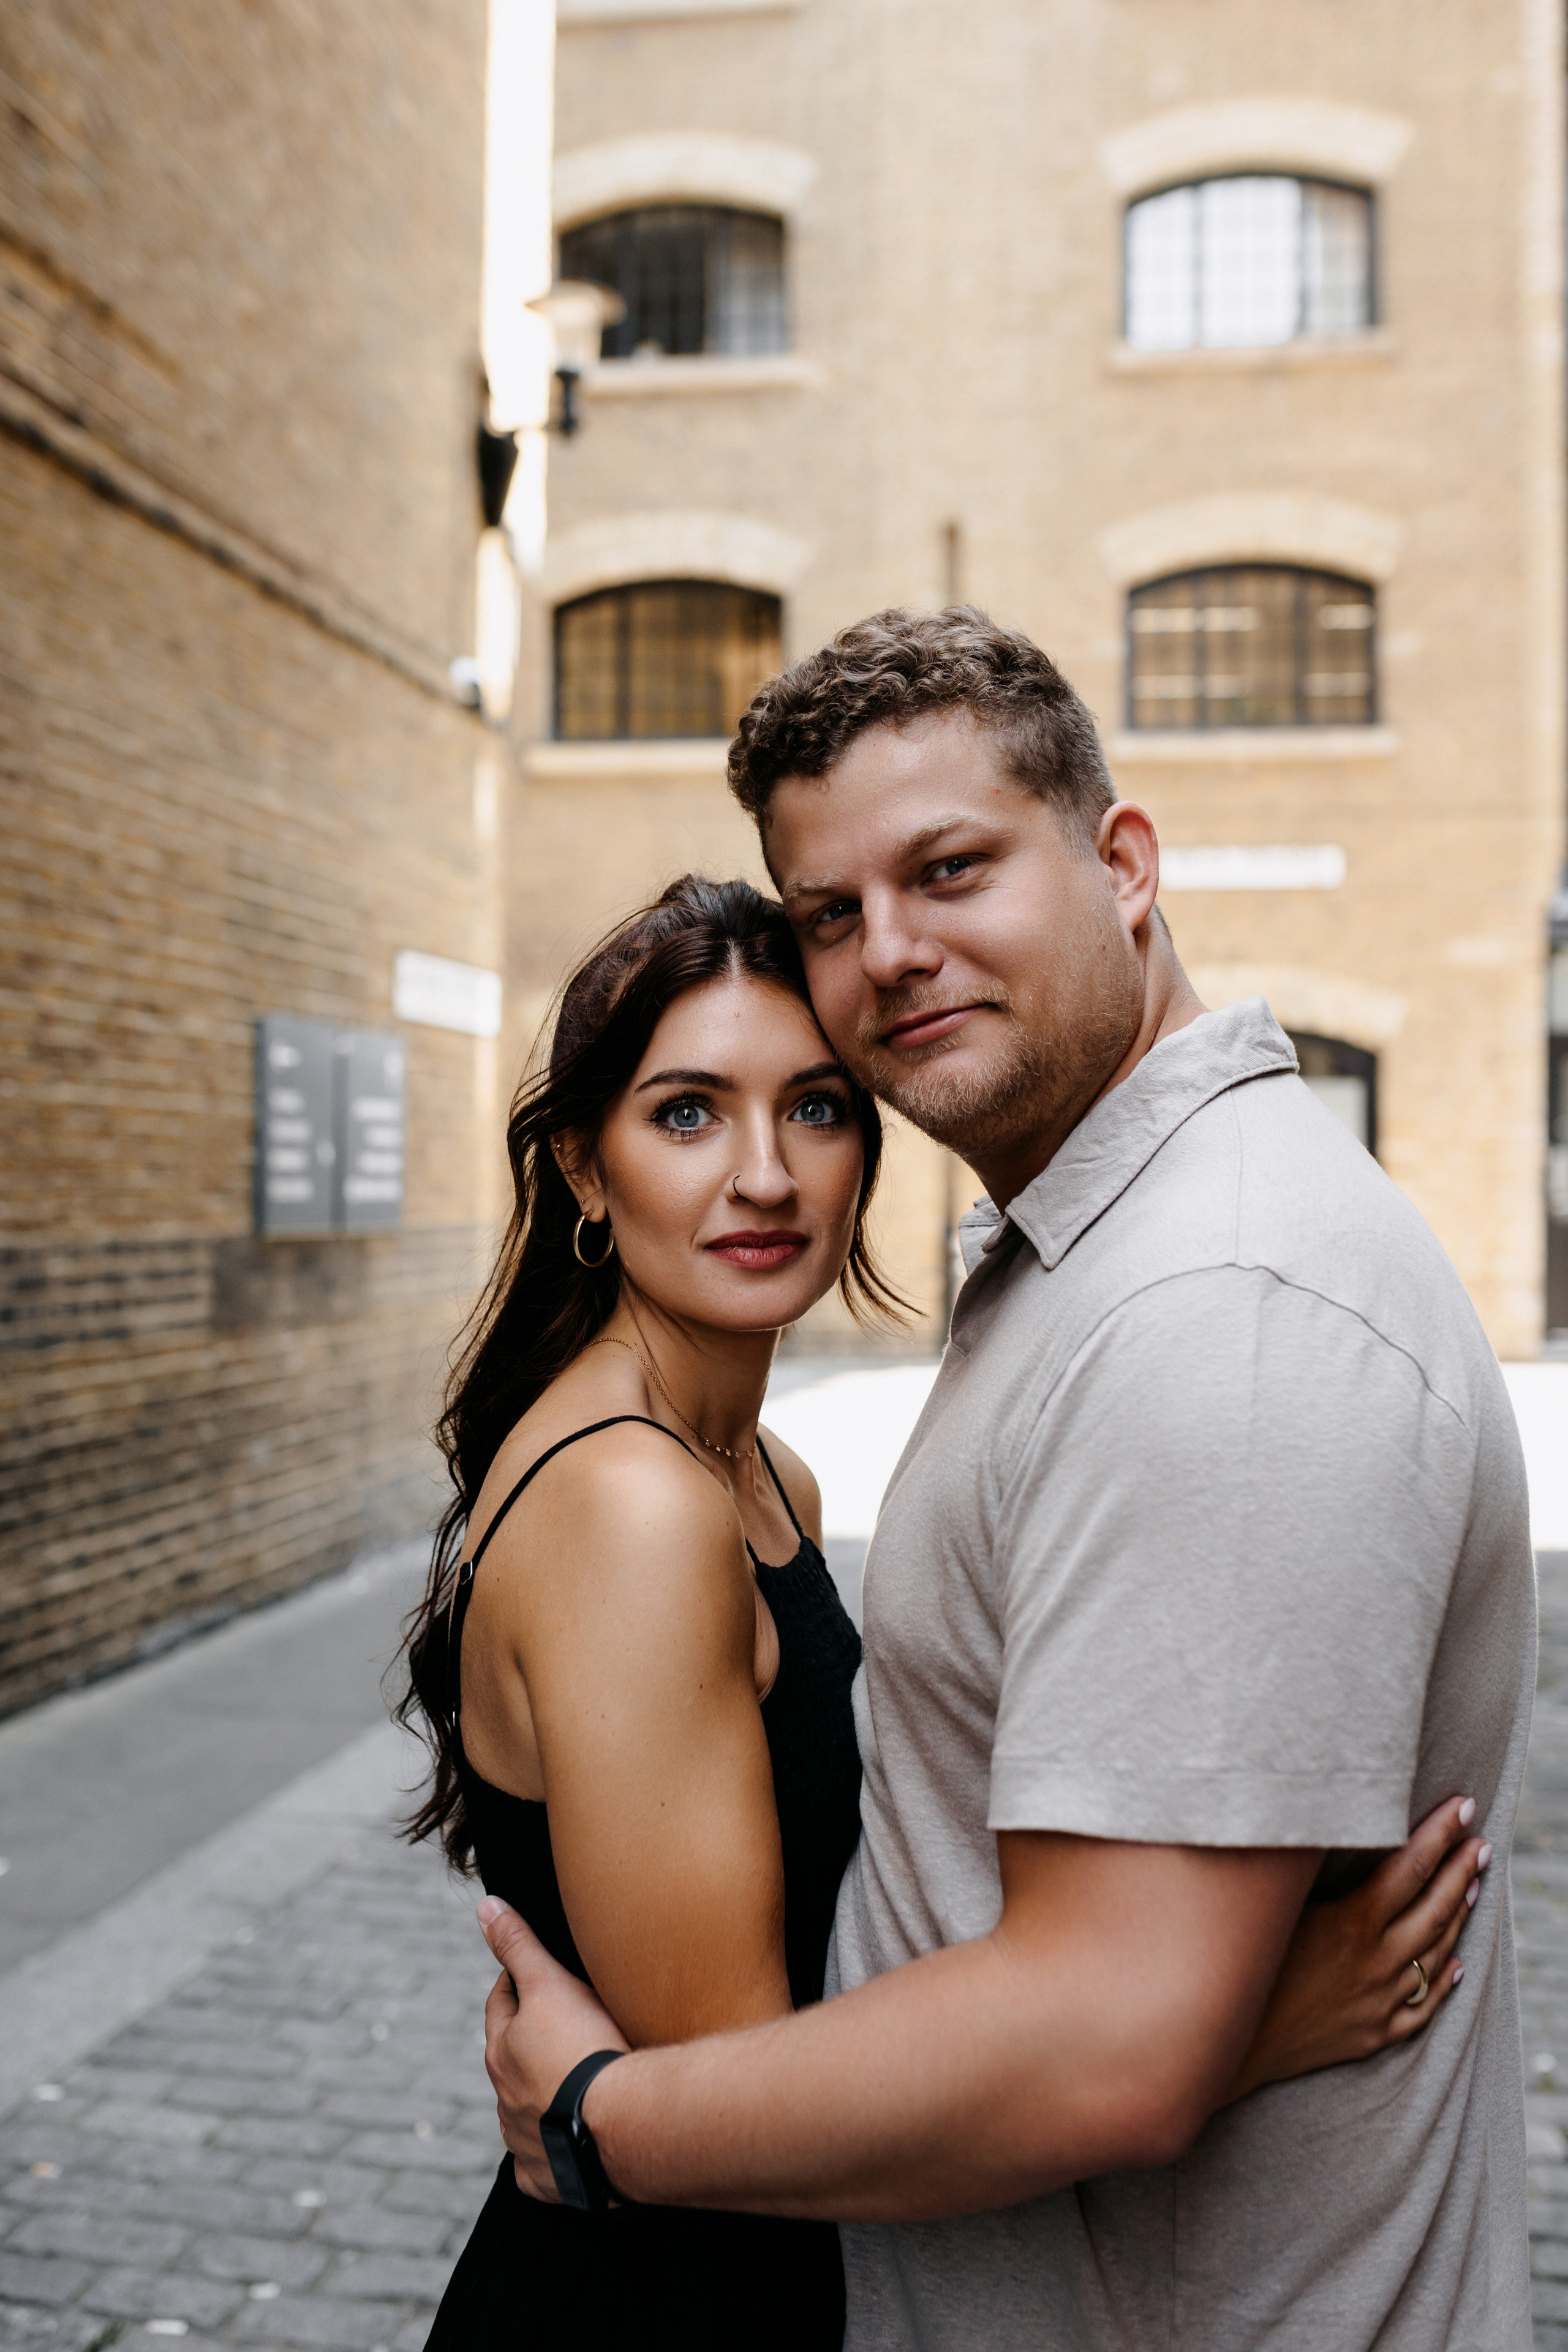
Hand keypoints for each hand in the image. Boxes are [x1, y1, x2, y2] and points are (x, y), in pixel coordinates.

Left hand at [478, 1896, 628, 2200]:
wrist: (617, 2124)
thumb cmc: (584, 2048)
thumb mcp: (549, 1983)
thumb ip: (517, 1945)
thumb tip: (485, 1906)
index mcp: (501, 2050)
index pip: (501, 2003)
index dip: (516, 1983)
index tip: (534, 1973)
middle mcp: (503, 2098)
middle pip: (510, 2059)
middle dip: (526, 2041)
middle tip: (558, 2026)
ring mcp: (522, 2141)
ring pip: (523, 2111)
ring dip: (539, 2097)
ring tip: (572, 2085)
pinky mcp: (546, 2178)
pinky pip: (541, 2165)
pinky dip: (550, 2152)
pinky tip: (569, 2143)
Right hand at [1227, 1795, 1486, 2102]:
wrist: (1229, 2040)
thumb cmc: (1242, 1958)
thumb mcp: (1277, 1905)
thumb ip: (1310, 1869)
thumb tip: (1334, 1825)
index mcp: (1352, 1923)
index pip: (1412, 1867)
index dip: (1440, 1834)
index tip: (1464, 1808)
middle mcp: (1376, 1962)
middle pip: (1434, 1907)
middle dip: (1462, 1870)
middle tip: (1481, 1844)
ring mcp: (1380, 2002)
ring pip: (1436, 1954)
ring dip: (1459, 1916)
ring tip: (1474, 1887)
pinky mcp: (1374, 2034)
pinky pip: (1423, 2007)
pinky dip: (1444, 1981)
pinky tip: (1456, 1965)